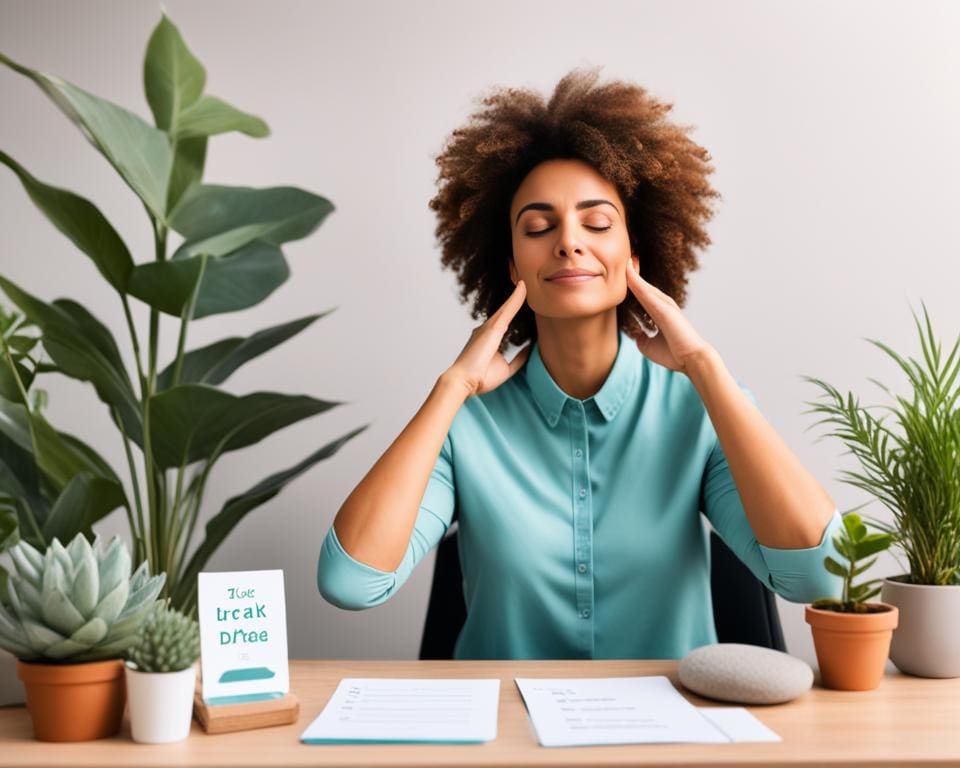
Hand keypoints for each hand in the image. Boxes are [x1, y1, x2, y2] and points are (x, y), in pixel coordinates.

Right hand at [444, 280, 531, 396]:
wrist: (463, 381)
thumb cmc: (480, 378)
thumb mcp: (506, 369)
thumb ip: (518, 359)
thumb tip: (529, 350)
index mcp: (489, 339)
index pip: (505, 322)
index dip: (512, 311)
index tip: (520, 303)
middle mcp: (487, 329)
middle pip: (505, 311)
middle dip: (514, 299)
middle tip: (524, 285)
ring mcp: (488, 327)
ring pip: (507, 307)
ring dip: (517, 294)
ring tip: (526, 283)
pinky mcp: (493, 327)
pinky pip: (508, 309)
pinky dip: (516, 298)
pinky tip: (523, 287)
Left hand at [624, 260, 712, 373]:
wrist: (690, 360)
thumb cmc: (672, 354)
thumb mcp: (647, 344)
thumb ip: (639, 335)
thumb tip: (632, 331)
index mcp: (658, 312)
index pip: (641, 295)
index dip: (631, 284)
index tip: (619, 274)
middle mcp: (661, 305)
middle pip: (641, 286)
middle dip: (631, 273)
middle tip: (620, 258)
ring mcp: (664, 304)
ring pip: (642, 286)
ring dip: (632, 272)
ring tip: (621, 259)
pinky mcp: (664, 307)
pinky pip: (646, 292)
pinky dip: (636, 281)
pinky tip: (627, 271)